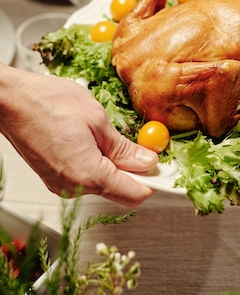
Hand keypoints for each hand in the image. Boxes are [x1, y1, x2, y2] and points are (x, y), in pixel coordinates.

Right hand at [0, 65, 157, 206]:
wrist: (11, 101)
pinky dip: (97, 162)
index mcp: (88, 175)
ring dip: (114, 164)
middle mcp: (72, 187)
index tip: (168, 171)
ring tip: (109, 135)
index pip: (134, 193)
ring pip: (102, 182)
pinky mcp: (53, 177)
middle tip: (145, 146)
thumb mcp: (97, 120)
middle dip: (135, 171)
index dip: (156, 182)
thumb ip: (123, 148)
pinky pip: (85, 176)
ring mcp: (60, 184)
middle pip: (119, 189)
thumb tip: (146, 162)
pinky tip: (93, 139)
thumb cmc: (47, 103)